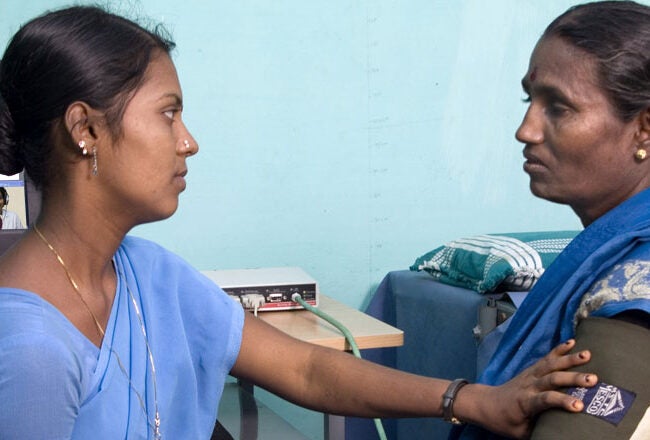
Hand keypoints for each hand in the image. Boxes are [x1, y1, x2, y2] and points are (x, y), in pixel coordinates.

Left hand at [456, 339, 596, 438]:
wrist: (486, 403)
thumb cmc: (505, 420)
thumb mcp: (521, 432)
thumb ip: (541, 430)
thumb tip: (563, 433)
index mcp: (525, 403)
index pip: (545, 400)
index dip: (561, 401)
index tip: (579, 406)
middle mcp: (528, 385)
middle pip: (551, 379)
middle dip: (572, 378)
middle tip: (593, 379)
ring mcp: (529, 375)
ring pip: (550, 365)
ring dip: (569, 359)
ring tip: (587, 355)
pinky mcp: (531, 369)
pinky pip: (546, 358)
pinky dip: (559, 350)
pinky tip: (573, 342)